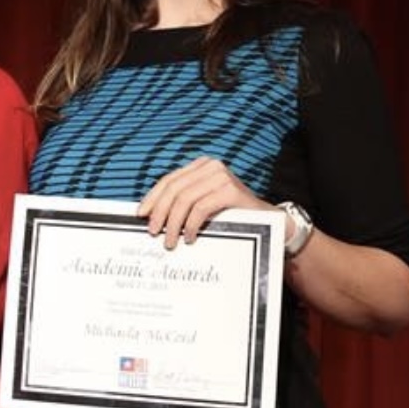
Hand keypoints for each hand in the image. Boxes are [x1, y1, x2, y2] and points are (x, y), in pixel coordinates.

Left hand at [137, 157, 265, 248]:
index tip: (141, 215)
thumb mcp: (203, 204)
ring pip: (185, 199)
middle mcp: (210, 166)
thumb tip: (151, 216)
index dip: (152, 198)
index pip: (169, 180)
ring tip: (170, 241)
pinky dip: (190, 224)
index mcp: (200, 166)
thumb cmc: (231, 214)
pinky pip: (201, 208)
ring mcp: (221, 176)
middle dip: (160, 212)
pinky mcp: (231, 190)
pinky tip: (189, 237)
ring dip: (173, 223)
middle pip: (174, 188)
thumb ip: (183, 203)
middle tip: (153, 233)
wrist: (268, 220)